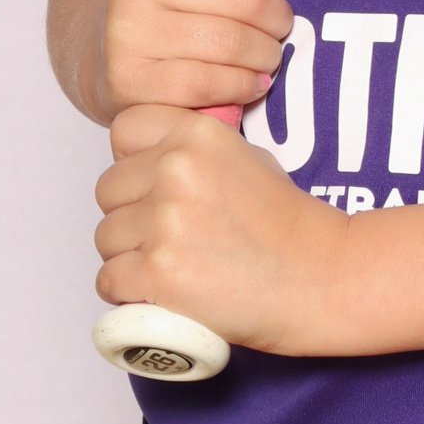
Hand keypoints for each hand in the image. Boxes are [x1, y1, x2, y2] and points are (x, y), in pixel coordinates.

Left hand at [94, 103, 349, 352]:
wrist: (319, 276)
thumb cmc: (287, 225)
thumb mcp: (247, 156)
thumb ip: (195, 153)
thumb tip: (149, 164)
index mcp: (196, 134)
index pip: (124, 132)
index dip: (133, 162)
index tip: (151, 186)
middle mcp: (175, 170)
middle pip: (108, 191)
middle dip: (129, 214)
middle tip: (164, 236)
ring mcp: (164, 221)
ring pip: (105, 238)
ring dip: (128, 256)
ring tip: (169, 267)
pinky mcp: (158, 272)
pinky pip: (109, 280)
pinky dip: (128, 292)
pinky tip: (158, 292)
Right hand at [101, 0, 293, 117]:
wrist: (104, 53)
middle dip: (278, 17)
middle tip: (281, 27)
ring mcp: (129, 34)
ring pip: (232, 43)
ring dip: (266, 54)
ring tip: (270, 54)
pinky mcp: (130, 82)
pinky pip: (209, 84)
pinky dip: (242, 86)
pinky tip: (253, 83)